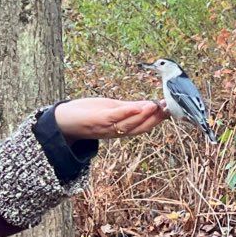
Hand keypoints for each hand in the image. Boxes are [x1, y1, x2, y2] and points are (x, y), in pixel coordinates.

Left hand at [53, 96, 169, 143]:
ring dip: (145, 115)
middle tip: (170, 108)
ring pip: (130, 124)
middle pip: (140, 127)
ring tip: (157, 106)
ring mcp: (107, 127)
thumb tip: (150, 105)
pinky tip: (139, 105)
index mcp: (121, 128)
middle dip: (156, 119)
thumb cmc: (87, 114)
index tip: (172, 109)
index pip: (144, 125)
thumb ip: (129, 108)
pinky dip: (128, 112)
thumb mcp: (112, 109)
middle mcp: (116, 131)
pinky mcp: (97, 120)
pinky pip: (115, 117)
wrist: (63, 120)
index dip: (158, 119)